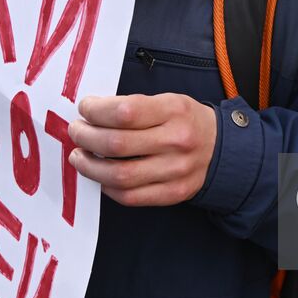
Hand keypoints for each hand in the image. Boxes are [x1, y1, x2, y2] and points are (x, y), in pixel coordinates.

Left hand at [67, 93, 217, 206]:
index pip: (125, 112)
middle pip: (117, 144)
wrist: (221, 150)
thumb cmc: (186, 120)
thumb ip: (134, 106)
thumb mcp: (168, 100)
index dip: (96, 111)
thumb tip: (91, 114)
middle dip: (86, 137)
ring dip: (90, 166)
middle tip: (75, 131)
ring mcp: (175, 171)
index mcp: (174, 111)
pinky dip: (107, 187)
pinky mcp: (172, 194)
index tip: (84, 108)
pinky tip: (100, 176)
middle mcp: (176, 141)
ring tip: (79, 156)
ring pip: (119, 175)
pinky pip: (130, 197)